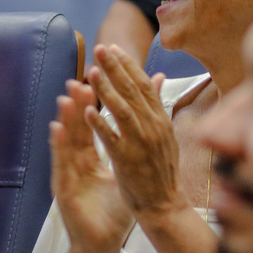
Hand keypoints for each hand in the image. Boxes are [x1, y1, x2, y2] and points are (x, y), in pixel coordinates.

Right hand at [49, 77, 132, 252]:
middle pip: (77, 128)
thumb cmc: (113, 209)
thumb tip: (142, 126)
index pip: (91, 124)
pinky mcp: (63, 187)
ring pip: (66, 141)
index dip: (94, 102)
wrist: (101, 241)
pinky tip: (56, 128)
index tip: (98, 77)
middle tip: (80, 78)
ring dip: (65, 118)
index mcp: (90, 157)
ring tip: (66, 96)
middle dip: (78, 103)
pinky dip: (58, 145)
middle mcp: (77, 161)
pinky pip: (61, 163)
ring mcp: (68, 173)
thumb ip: (130, 146)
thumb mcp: (124, 172)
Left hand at [84, 45, 183, 218]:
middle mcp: (153, 128)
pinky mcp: (128, 161)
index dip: (128, 64)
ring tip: (91, 72)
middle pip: (132, 91)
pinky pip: (111, 139)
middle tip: (99, 49)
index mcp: (161, 119)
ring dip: (106, 90)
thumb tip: (157, 75)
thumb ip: (157, 103)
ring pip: (122, 111)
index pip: (144, 84)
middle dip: (115, 68)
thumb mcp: (165, 132)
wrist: (165, 204)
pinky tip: (86, 110)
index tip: (113, 47)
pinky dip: (100, 124)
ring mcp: (141, 144)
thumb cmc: (162, 167)